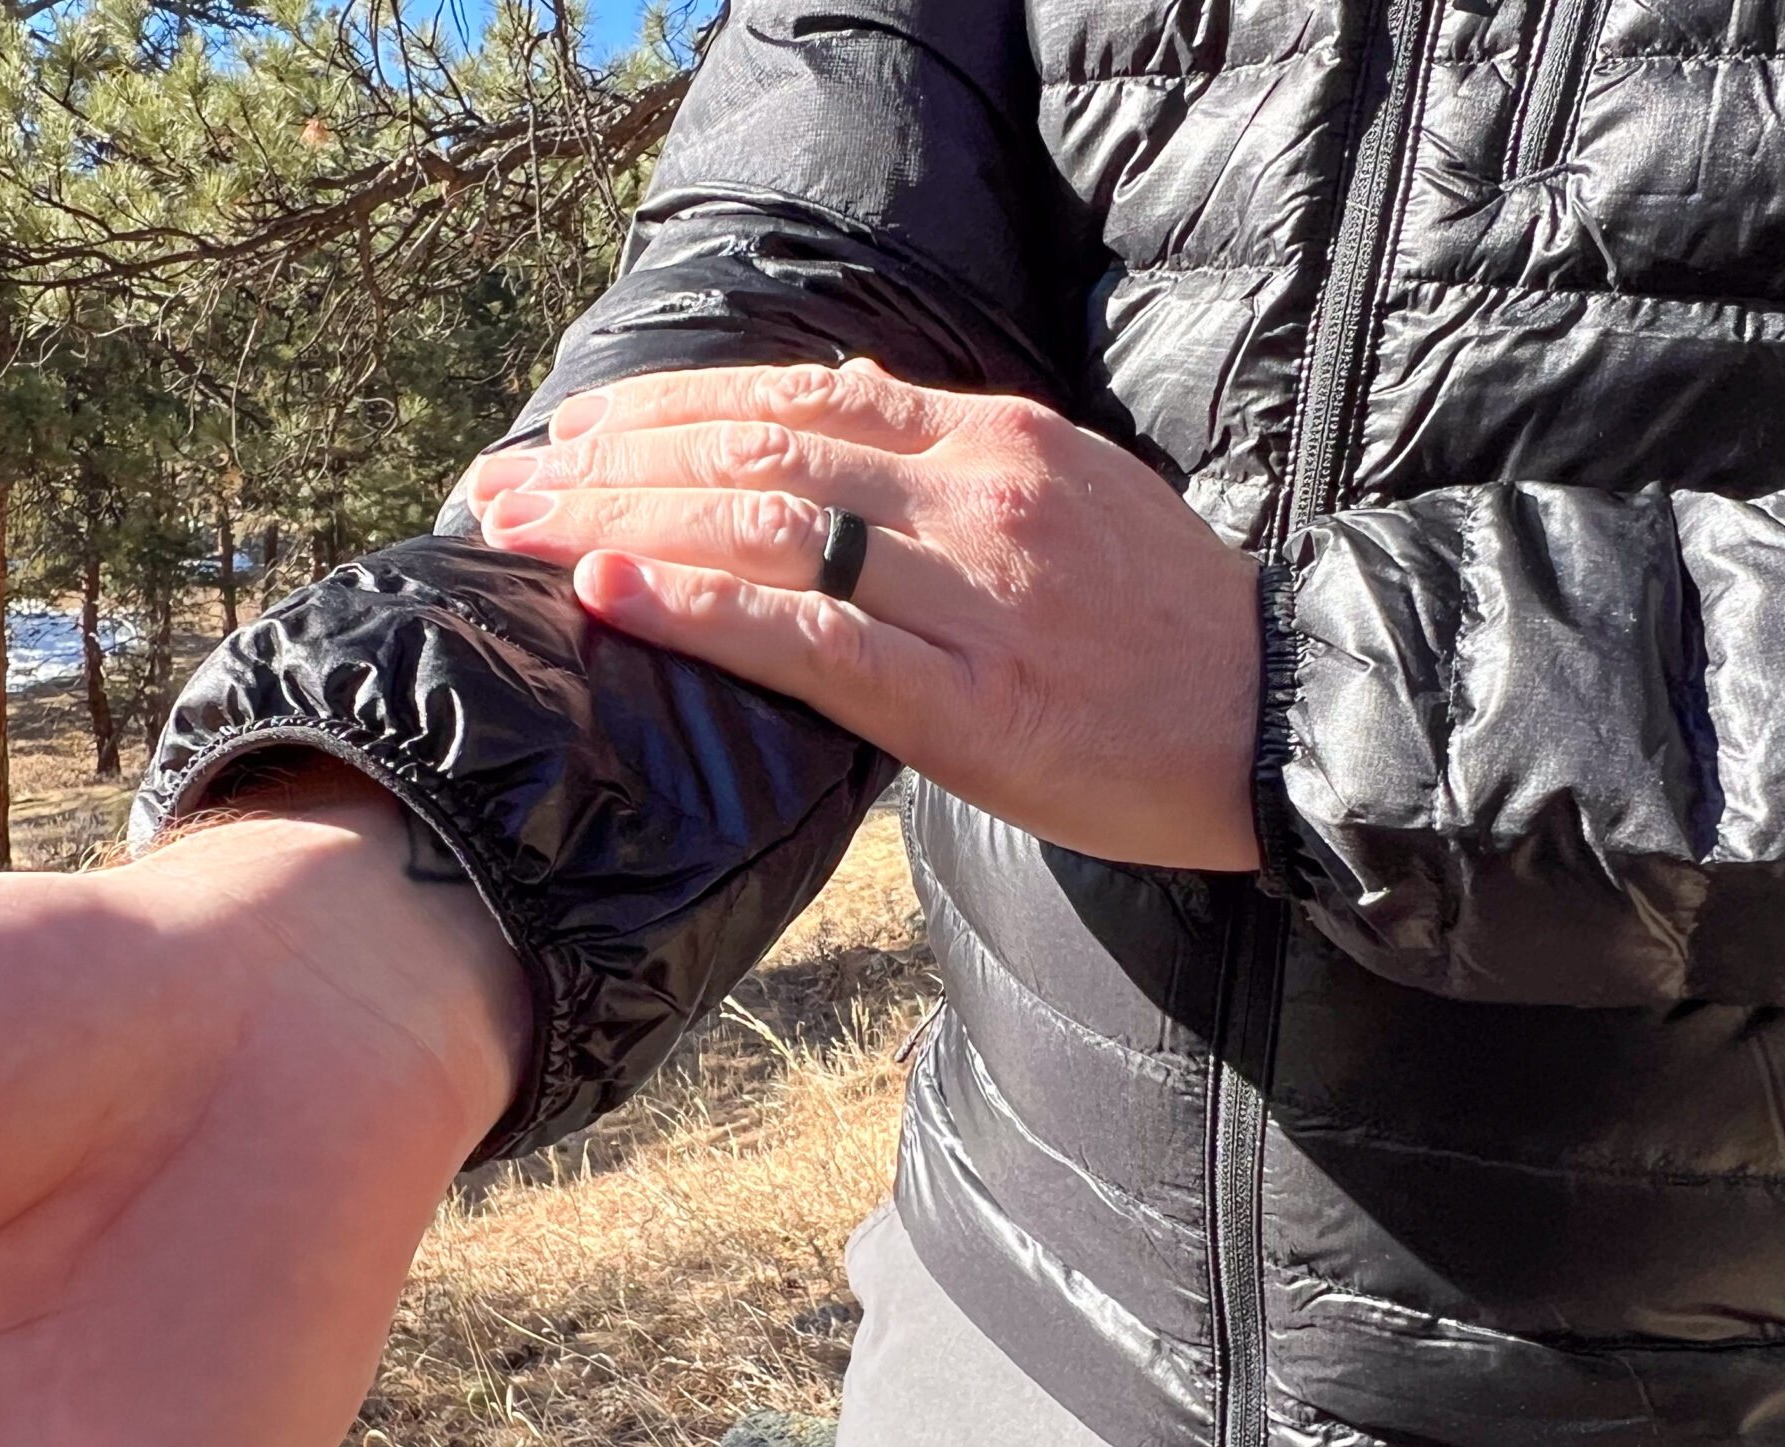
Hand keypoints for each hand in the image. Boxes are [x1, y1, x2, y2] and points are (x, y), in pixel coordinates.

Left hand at [462, 361, 1262, 871]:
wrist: (1285, 715)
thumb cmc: (1169, 622)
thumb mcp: (1070, 492)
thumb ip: (949, 459)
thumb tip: (837, 413)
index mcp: (993, 438)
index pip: (800, 392)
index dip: (671, 405)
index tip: (576, 427)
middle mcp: (973, 494)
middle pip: (757, 446)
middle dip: (611, 460)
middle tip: (498, 481)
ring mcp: (972, 595)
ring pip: (766, 526)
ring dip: (621, 521)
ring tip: (516, 526)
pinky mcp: (971, 702)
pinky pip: (813, 641)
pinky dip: (702, 608)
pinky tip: (611, 594)